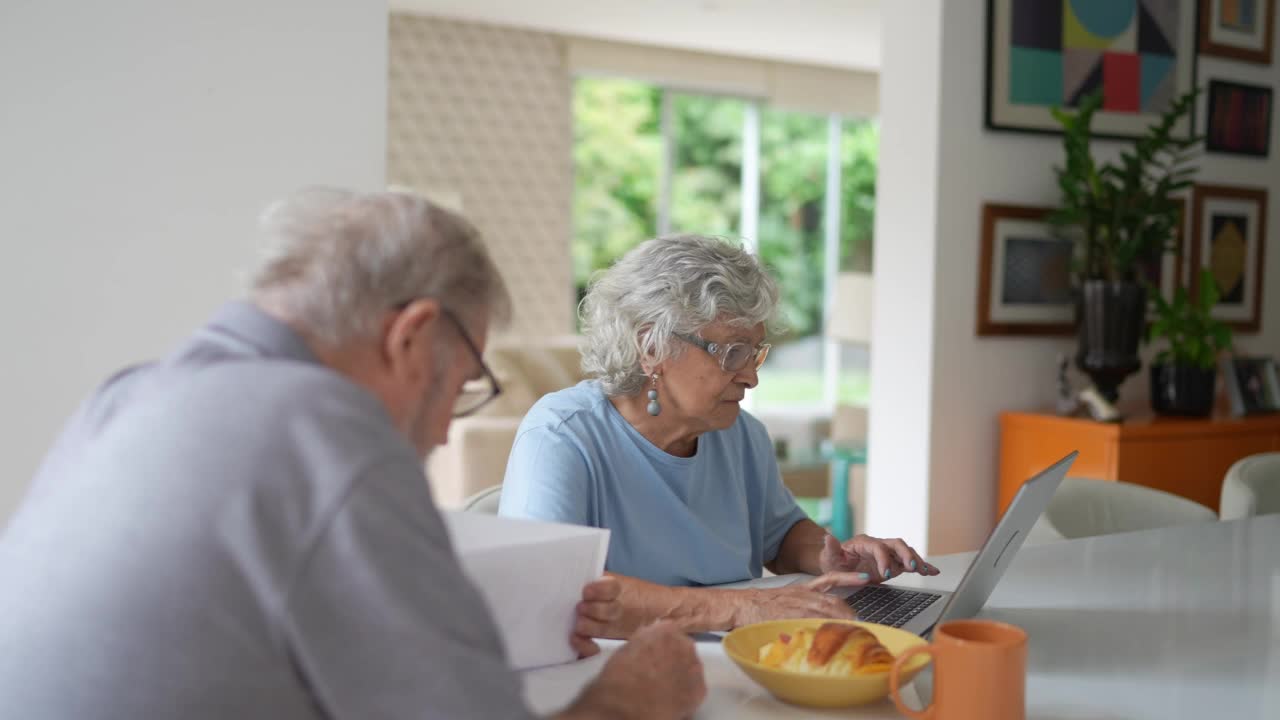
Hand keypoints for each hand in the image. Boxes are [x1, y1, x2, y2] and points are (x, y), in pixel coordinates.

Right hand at [564, 621, 705, 719]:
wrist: (630, 706)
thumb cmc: (619, 677)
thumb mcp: (626, 649)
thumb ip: (642, 642)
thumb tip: (647, 644)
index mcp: (665, 630)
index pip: (668, 630)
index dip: (660, 644)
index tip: (652, 653)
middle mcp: (685, 644)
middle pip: (682, 648)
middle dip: (673, 657)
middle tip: (658, 671)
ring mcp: (695, 667)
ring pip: (690, 667)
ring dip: (681, 673)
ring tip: (665, 687)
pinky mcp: (700, 689)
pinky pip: (695, 688)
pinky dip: (686, 693)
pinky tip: (672, 700)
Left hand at [571, 577, 623, 656]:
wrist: (589, 613)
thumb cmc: (579, 592)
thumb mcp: (584, 581)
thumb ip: (580, 578)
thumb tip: (561, 569)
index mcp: (609, 590)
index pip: (613, 588)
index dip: (601, 590)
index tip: (586, 591)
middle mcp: (612, 609)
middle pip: (613, 610)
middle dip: (597, 610)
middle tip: (580, 608)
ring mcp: (606, 628)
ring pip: (606, 629)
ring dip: (592, 627)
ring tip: (578, 625)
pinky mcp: (594, 644)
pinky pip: (594, 649)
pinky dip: (586, 646)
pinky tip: (574, 639)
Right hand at [730, 582, 858, 626]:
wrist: (741, 604)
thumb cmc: (762, 605)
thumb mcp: (786, 598)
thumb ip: (804, 605)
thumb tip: (824, 618)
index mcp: (803, 588)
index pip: (830, 579)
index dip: (848, 577)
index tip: (865, 578)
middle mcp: (802, 594)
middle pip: (833, 601)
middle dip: (848, 612)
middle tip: (859, 623)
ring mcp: (796, 604)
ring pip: (825, 611)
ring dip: (839, 621)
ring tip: (851, 630)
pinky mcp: (788, 614)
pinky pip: (810, 620)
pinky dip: (821, 626)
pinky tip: (829, 633)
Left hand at [817, 533, 939, 580]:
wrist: (837, 568)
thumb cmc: (833, 562)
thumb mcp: (829, 557)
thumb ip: (831, 549)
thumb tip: (827, 536)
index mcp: (863, 543)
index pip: (877, 547)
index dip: (883, 558)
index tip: (885, 573)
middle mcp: (878, 546)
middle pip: (896, 544)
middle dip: (905, 554)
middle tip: (911, 568)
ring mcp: (887, 555)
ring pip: (905, 552)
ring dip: (916, 560)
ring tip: (926, 571)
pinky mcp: (892, 564)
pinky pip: (908, 563)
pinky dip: (921, 566)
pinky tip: (932, 571)